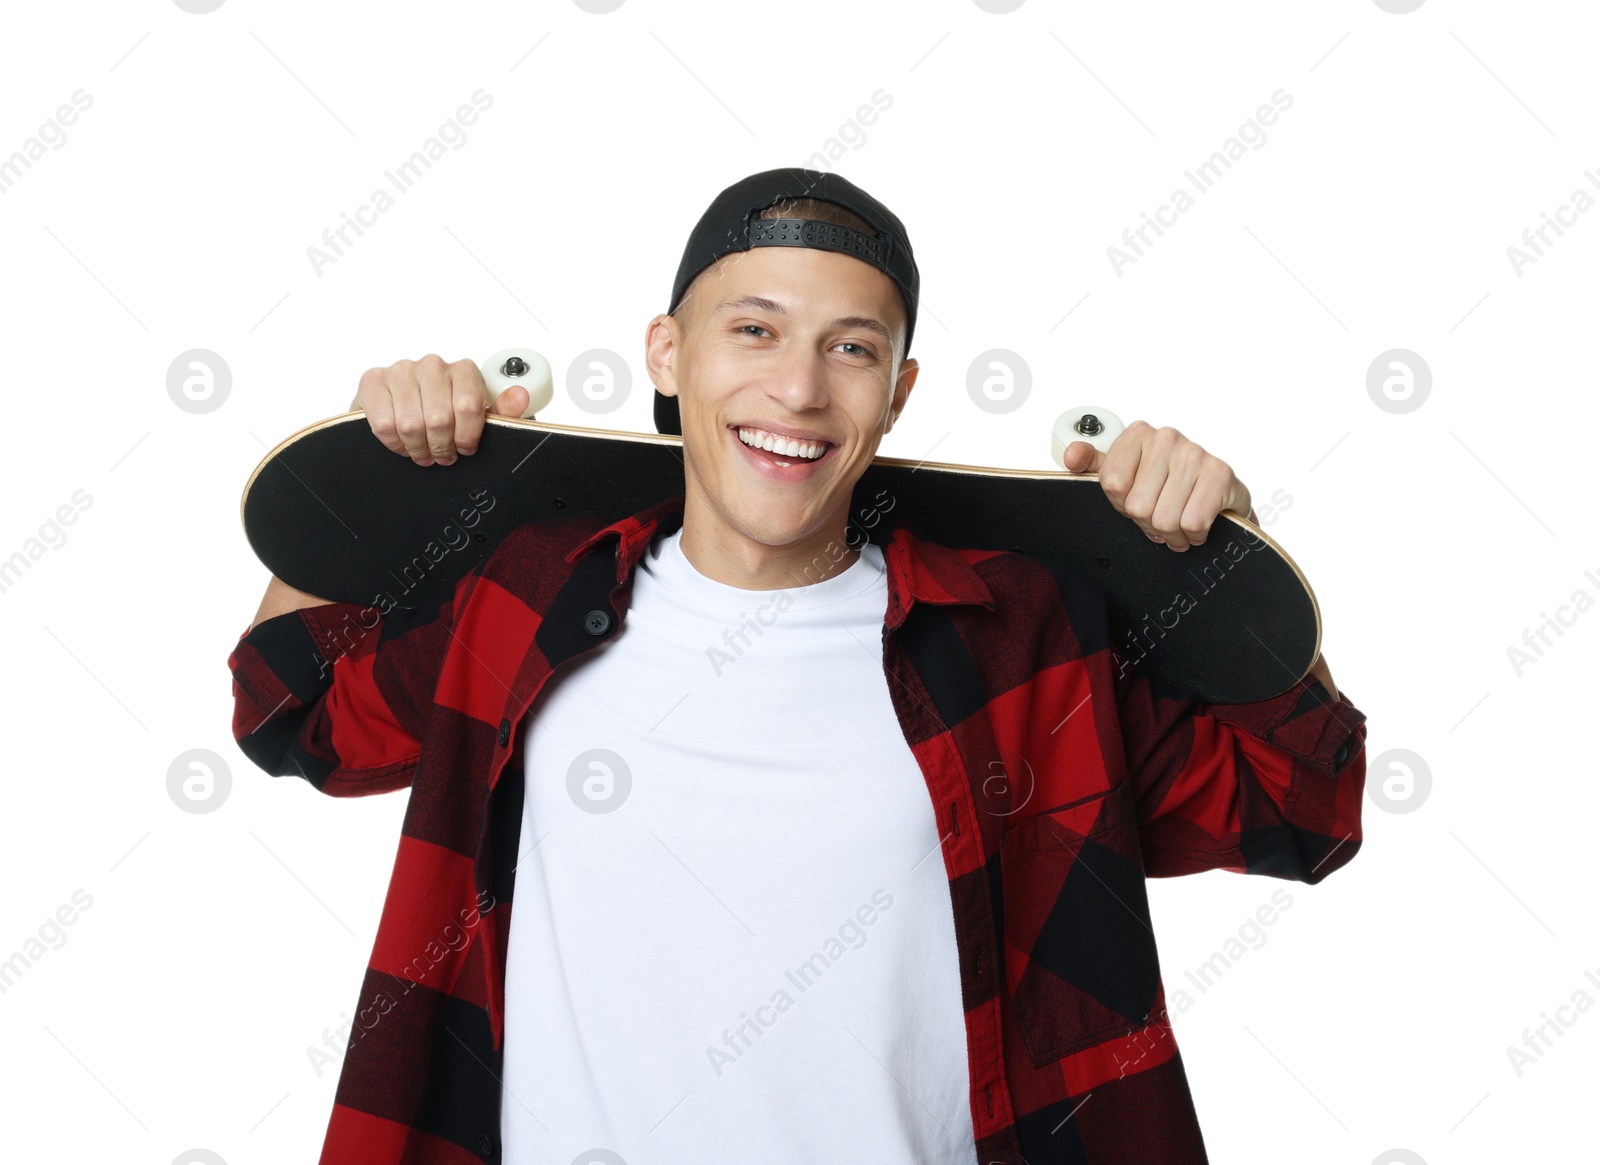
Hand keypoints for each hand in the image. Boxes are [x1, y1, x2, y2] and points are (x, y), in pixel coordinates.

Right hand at [351, 354, 528, 465]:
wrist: (402, 406)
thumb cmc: (445, 413)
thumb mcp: (479, 418)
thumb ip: (502, 411)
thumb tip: (520, 395)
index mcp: (463, 370)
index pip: (468, 406)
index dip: (466, 437)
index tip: (464, 448)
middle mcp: (432, 365)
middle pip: (439, 419)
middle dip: (441, 447)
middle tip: (441, 455)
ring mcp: (401, 371)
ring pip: (411, 424)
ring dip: (418, 448)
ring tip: (422, 451)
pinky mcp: (373, 381)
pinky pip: (384, 423)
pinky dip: (394, 442)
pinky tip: (402, 442)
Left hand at [1060, 421, 1252, 551]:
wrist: (1219, 494)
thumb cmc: (1168, 485)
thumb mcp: (1125, 473)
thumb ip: (1094, 465)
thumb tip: (1072, 455)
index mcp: (1137, 435)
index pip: (1112, 484)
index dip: (1122, 505)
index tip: (1135, 502)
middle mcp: (1166, 438)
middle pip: (1138, 506)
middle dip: (1148, 523)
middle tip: (1160, 518)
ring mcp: (1195, 453)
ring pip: (1165, 519)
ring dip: (1172, 534)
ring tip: (1178, 524)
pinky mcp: (1219, 473)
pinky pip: (1193, 522)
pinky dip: (1194, 534)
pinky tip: (1196, 524)